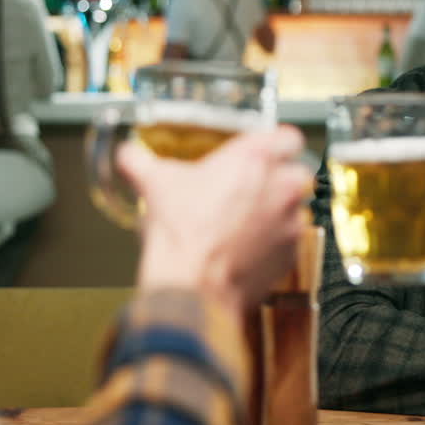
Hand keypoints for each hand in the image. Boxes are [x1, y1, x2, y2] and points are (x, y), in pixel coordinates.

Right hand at [117, 126, 311, 313]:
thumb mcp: (153, 184)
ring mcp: (289, 222)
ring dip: (274, 212)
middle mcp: (280, 186)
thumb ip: (140, 161)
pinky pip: (287, 241)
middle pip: (295, 172)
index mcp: (254, 158)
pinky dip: (272, 242)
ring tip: (242, 222)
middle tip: (249, 189)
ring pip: (293, 208)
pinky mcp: (290, 254)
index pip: (288, 137)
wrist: (191, 287)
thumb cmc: (180, 235)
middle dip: (277, 179)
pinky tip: (245, 247)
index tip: (265, 150)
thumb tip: (129, 155)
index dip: (277, 144)